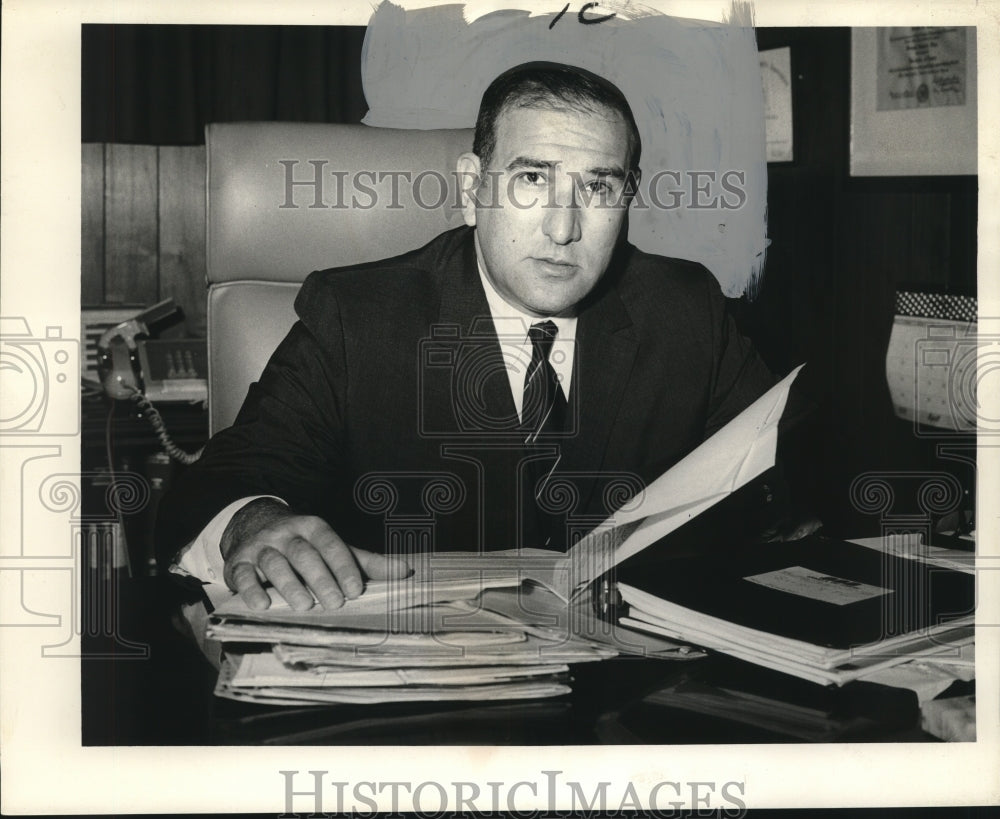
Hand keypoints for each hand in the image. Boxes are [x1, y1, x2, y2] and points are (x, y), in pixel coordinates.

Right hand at [220, 498, 410, 610]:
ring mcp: (261, 547)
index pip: (331, 544)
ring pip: (274, 562)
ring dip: (288, 584)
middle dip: (320, 577)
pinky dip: (249, 589)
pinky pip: (241, 573)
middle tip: (334, 603)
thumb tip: (406, 570)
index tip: (356, 589)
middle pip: (303, 553)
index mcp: (313, 527)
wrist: (254, 525)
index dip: (343, 566)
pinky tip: (260, 605)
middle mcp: (286, 534)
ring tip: (303, 605)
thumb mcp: (334, 548)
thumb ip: (366, 562)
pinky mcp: (237, 562)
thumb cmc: (303, 544)